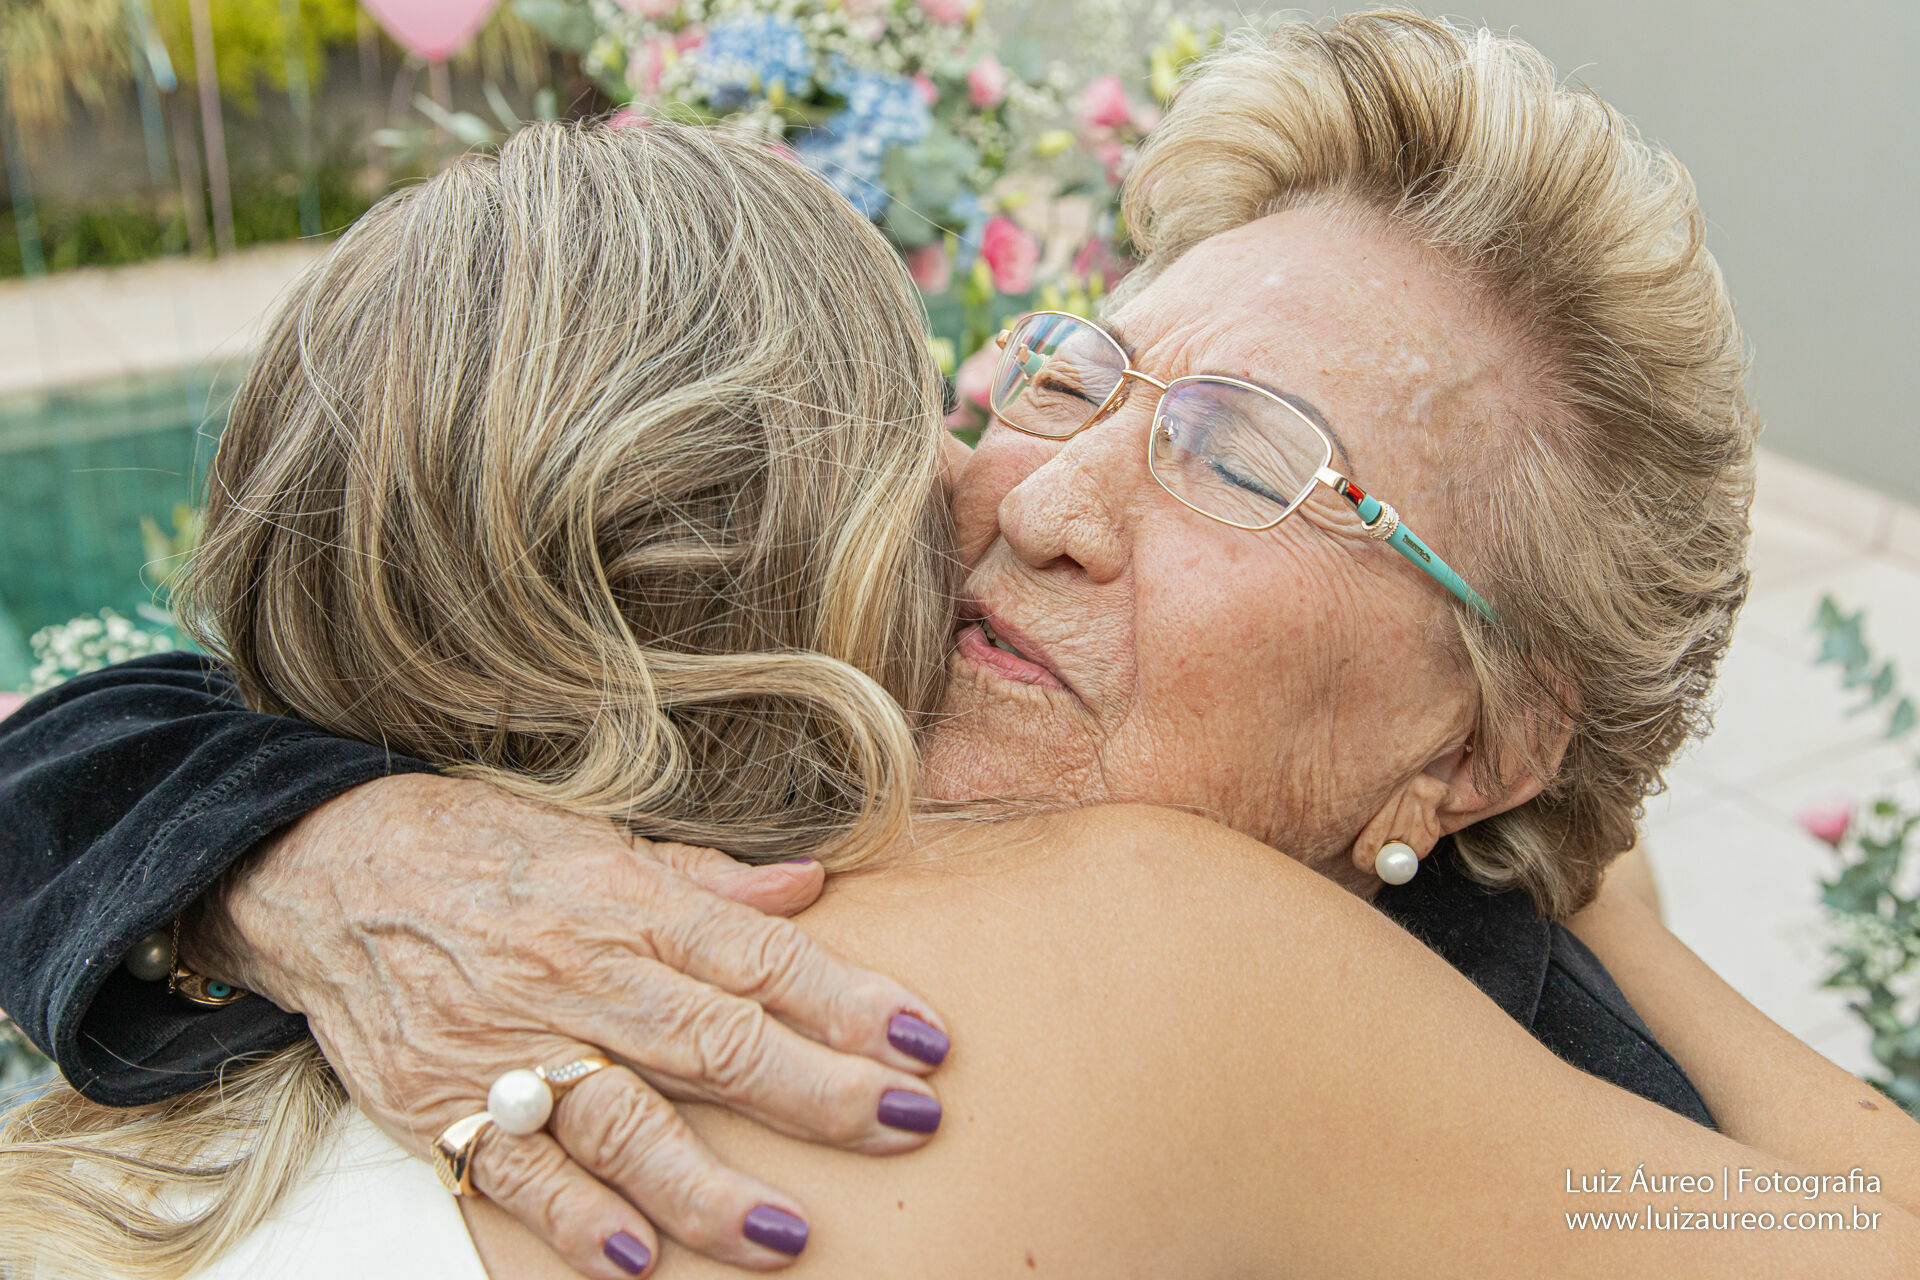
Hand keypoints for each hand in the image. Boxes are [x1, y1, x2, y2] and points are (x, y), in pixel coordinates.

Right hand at [186, 774, 950, 1276]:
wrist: (319, 871)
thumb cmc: (476, 846)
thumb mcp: (597, 835)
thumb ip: (707, 878)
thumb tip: (810, 888)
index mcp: (625, 902)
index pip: (758, 955)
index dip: (848, 998)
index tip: (926, 1039)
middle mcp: (577, 975)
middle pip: (713, 1041)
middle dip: (817, 1091)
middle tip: (908, 1122)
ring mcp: (507, 1047)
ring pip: (623, 1123)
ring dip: (709, 1187)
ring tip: (790, 1235)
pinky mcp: (441, 1107)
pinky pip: (515, 1173)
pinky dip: (576, 1217)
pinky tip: (637, 1260)